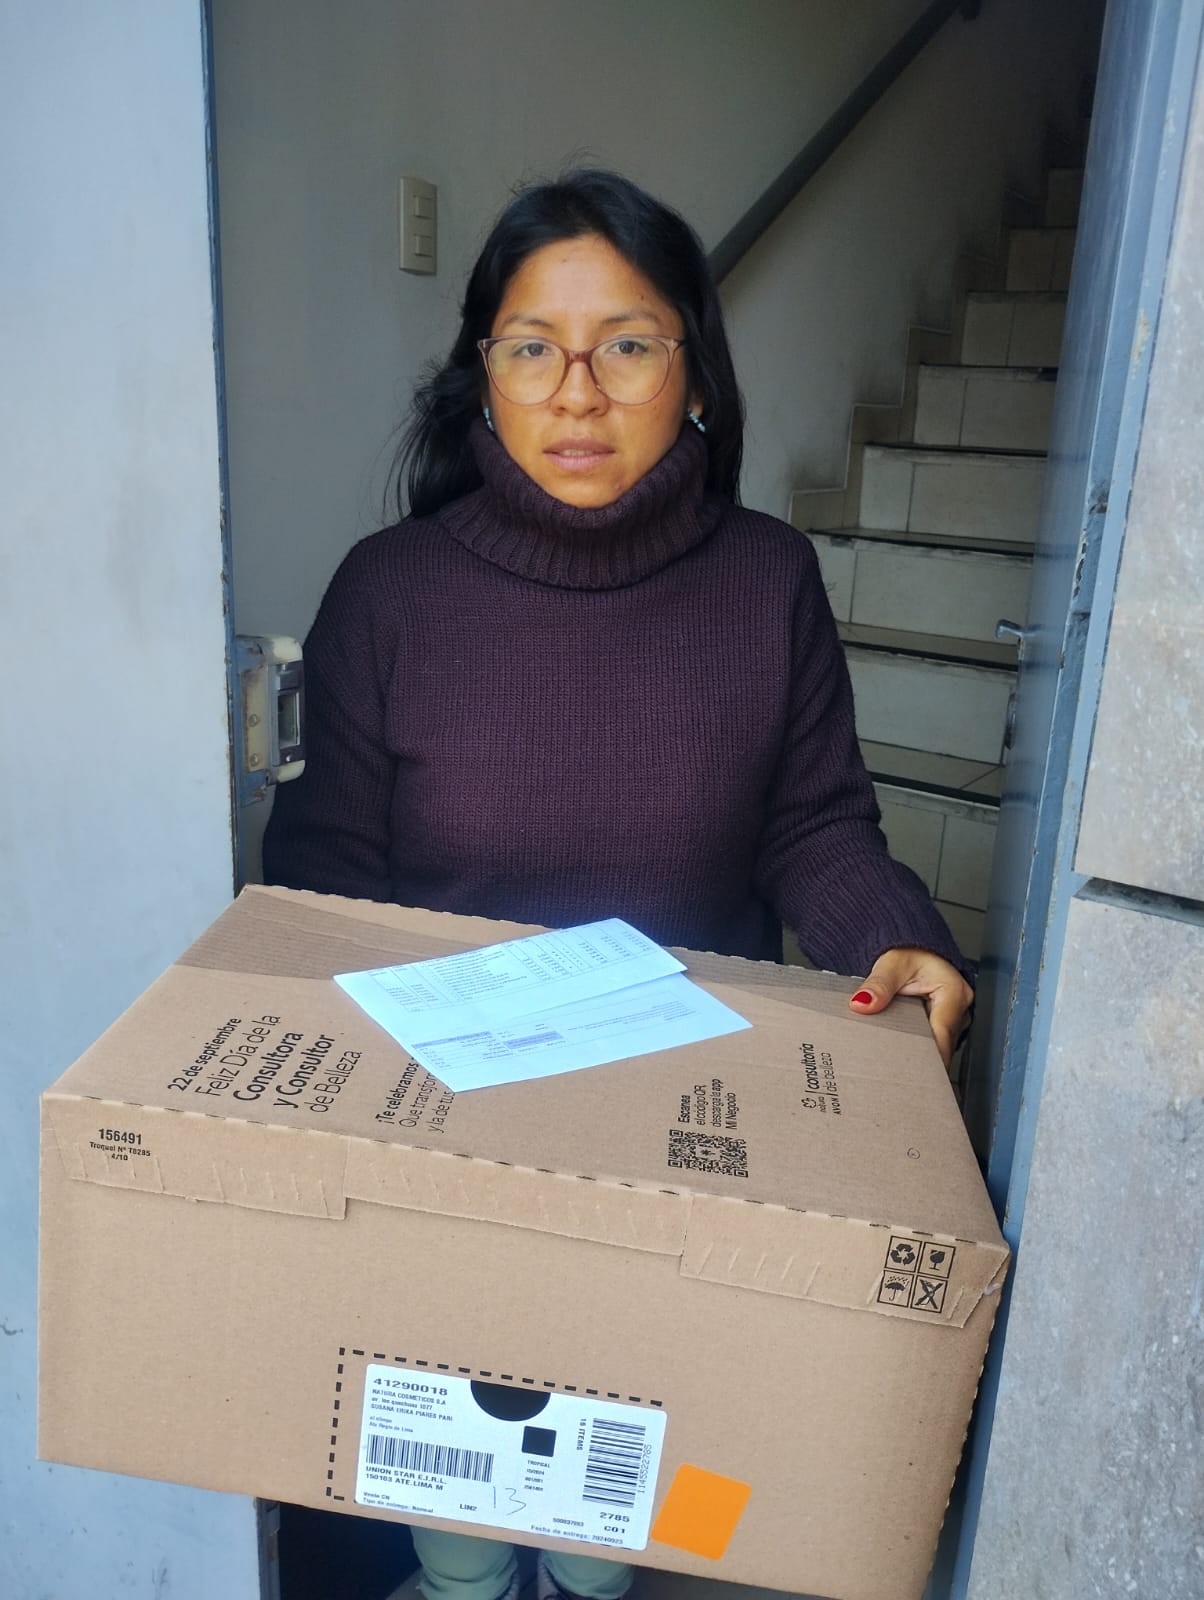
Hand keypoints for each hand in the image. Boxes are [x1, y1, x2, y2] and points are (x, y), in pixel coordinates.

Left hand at [848, 948, 973, 1067]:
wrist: (911, 945)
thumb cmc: (908, 950)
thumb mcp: (891, 965)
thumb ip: (878, 986)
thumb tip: (863, 1003)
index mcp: (953, 992)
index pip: (942, 1035)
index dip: (928, 1056)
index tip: (914, 1072)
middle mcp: (960, 1006)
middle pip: (942, 1043)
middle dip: (921, 1057)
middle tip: (896, 1069)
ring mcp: (954, 1015)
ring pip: (938, 1043)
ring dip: (919, 1050)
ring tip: (896, 1059)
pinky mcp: (944, 1020)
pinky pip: (933, 1038)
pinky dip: (918, 1043)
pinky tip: (901, 1047)